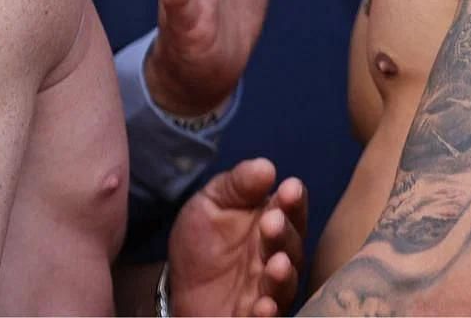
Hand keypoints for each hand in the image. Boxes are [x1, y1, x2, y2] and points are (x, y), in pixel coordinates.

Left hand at [168, 158, 306, 316]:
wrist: (179, 289)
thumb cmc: (203, 243)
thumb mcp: (211, 204)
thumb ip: (237, 185)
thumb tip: (266, 167)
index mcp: (272, 224)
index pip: (290, 210)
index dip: (292, 201)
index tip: (288, 188)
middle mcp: (277, 258)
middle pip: (291, 246)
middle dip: (284, 234)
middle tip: (272, 221)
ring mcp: (268, 292)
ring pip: (284, 285)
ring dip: (282, 275)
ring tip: (276, 263)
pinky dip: (267, 314)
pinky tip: (263, 306)